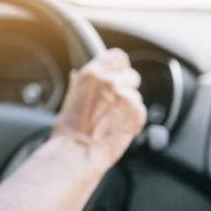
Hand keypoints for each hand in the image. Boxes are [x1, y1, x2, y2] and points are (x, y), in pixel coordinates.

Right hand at [52, 48, 146, 168]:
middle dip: (126, 89)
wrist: (76, 153)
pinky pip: (141, 111)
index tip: (117, 76)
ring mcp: (125, 96)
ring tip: (112, 121)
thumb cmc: (69, 131)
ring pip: (135, 96)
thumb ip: (84, 84)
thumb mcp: (71, 98)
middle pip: (131, 76)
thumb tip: (85, 76)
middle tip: (113, 104)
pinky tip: (119, 128)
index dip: (119, 68)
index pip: (119, 57)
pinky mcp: (136, 112)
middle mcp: (109, 81)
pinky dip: (134, 120)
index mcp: (91, 74)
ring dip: (128, 107)